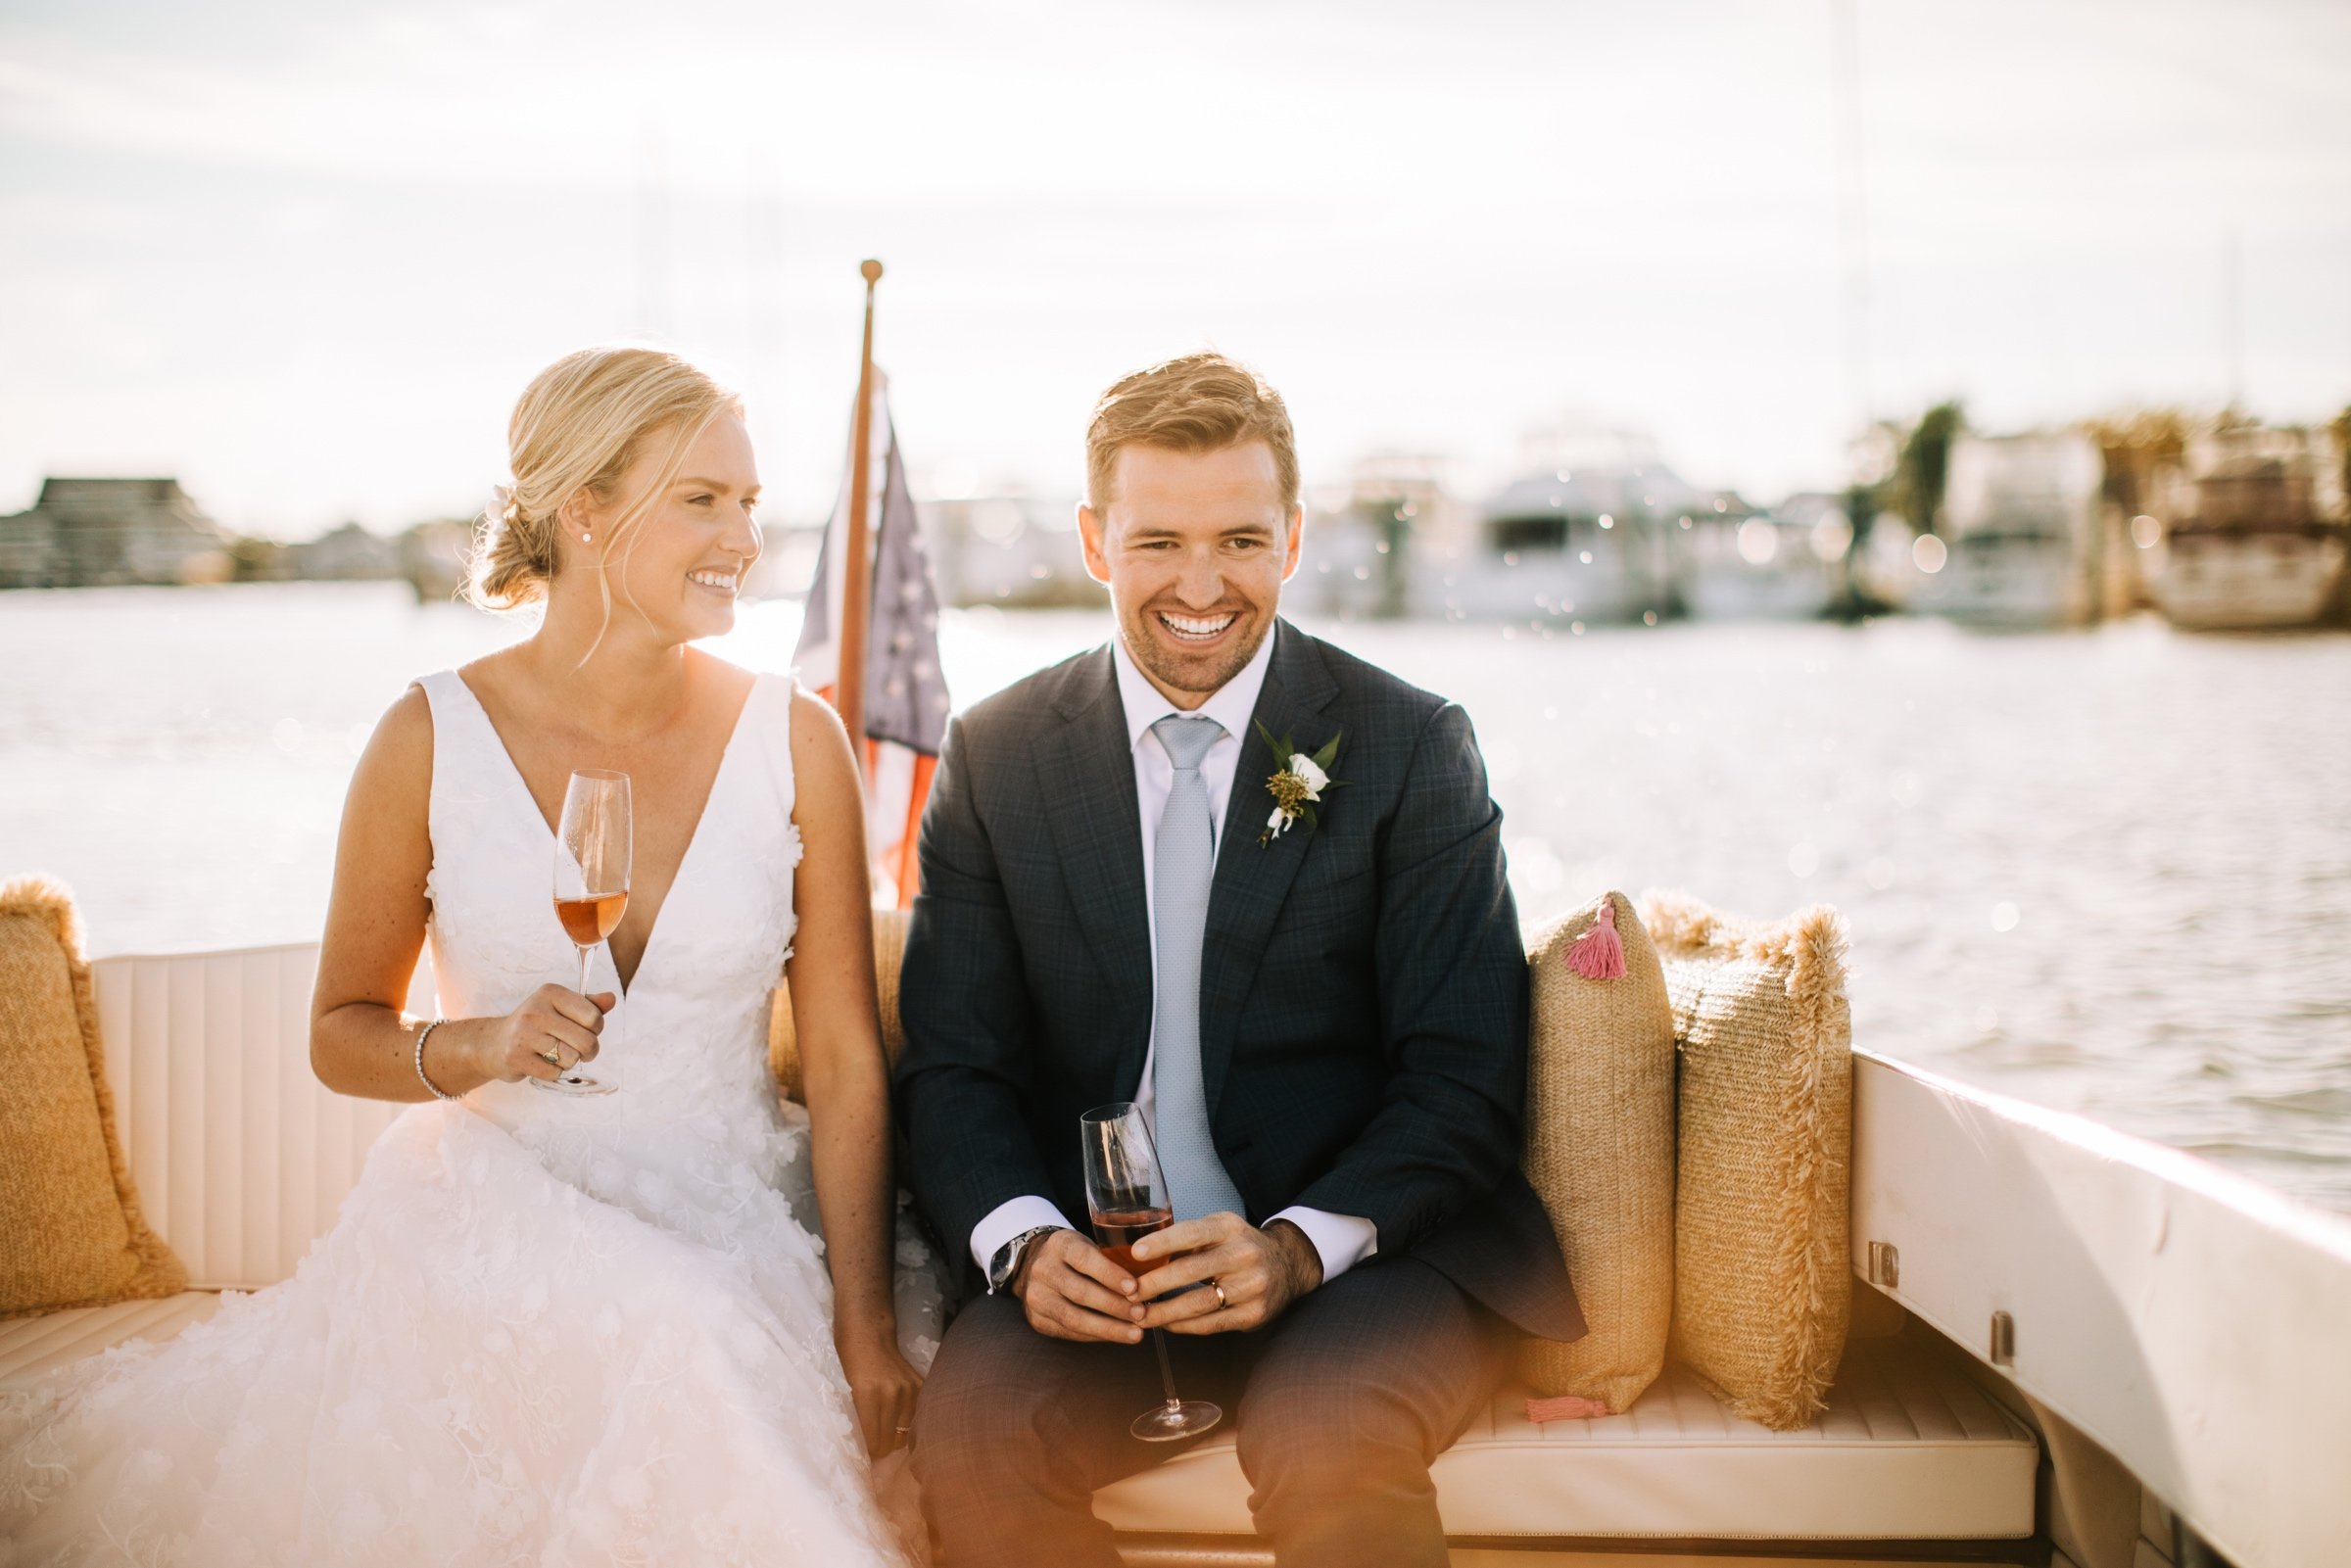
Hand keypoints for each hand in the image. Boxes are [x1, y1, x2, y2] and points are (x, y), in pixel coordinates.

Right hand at [472, 984, 613, 1083]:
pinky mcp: (516, 1058)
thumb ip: (589, 1004)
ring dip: (569, 1061)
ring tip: (556, 1054)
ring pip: (572, 1058)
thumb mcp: (560, 1008)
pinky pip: (555, 1073)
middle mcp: (535, 1011)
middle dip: (589, 1050)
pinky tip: (541, 1062)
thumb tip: (611, 999)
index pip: (593, 1016)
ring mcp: (524, 1035)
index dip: (596, 1028)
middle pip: (586, 1040)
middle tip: (580, 1049)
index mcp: (550, 993)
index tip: (586, 1029)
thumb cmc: (536, 1025)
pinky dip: (554, 1072)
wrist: (493, 1043)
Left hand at [836, 1324, 923, 1456]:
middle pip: (892, 1440)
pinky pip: (917, 1415)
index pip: (875, 1441)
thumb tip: (866, 1448)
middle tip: (878, 1451)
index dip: (872, 1454)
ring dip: (898, 1437)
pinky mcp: (920, 1384)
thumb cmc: (847, 1361)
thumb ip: (857, 1417)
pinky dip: (909, 1423)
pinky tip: (901, 1423)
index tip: (868, 1459)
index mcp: (868, 1395)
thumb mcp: (844, 1390)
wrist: (868, 1333)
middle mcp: (892, 1393)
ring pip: (908, 1431)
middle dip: (884, 1449)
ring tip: (890, 1438)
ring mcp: (909, 1388)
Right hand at [1011, 1229, 1147, 1343]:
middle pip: (1080, 1292)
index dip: (1110, 1274)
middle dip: (1114, 1306)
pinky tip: (1116, 1336)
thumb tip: (1149, 1283)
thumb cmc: (1074, 1255)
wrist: (1034, 1265)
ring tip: (1135, 1333)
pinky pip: (1069, 1332)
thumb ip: (1111, 1260)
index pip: (1084, 1259)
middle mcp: (1043, 1270)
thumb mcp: (1088, 1244)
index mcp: (1059, 1245)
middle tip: (1141, 1314)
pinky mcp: (1037, 1320)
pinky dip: (1096, 1335)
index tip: (1134, 1287)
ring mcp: (1036, 1297)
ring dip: (1108, 1328)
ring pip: (1074, 1318)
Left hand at [1132, 1214, 1322, 1334]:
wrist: (1287, 1266)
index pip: (1192, 1233)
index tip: (1136, 1253)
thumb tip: (1141, 1258)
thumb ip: (1187, 1240)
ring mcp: (1252, 1286)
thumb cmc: (1238, 1246)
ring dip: (1164, 1312)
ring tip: (1140, 1315)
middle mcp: (1244, 1254)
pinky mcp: (1254, 1314)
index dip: (1162, 1242)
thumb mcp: (1218, 1229)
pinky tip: (1167, 1324)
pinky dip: (1184, 1326)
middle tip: (1130, 1293)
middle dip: (1154, 1284)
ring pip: (1199, 1303)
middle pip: (1191, 1271)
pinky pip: (1211, 1324)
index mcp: (1230, 1228)